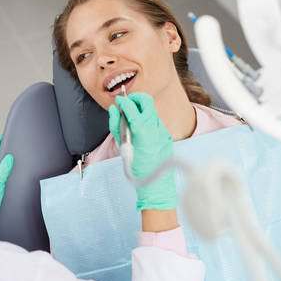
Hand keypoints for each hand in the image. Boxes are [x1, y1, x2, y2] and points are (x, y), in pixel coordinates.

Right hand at [109, 92, 177, 210]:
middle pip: (146, 100)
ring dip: (141, 110)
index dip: (123, 101)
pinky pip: (155, 122)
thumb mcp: (123, 145)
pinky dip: (147, 121)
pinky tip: (141, 130)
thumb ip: (117, 126)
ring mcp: (162, 130)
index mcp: (142, 129)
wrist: (155, 182)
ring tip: (132, 118)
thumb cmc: (137, 167)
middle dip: (136, 98)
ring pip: (152, 111)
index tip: (118, 101)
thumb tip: (114, 110)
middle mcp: (155, 127)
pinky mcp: (166, 135)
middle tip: (128, 102)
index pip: (131, 106)